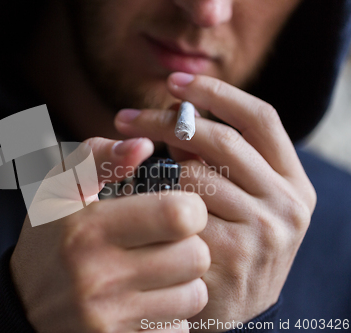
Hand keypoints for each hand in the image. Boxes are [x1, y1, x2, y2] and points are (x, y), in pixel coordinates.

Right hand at [11, 137, 210, 332]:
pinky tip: (147, 301)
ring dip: (184, 281)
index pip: (178, 214)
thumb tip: (143, 145)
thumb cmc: (49, 239)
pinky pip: (179, 328)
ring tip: (159, 273)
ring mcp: (109, 318)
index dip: (190, 208)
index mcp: (88, 228)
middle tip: (168, 243)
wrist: (21, 307)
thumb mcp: (59, 189)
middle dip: (190, 245)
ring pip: (194, 295)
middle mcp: (99, 276)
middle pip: (195, 256)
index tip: (177, 211)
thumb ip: (98, 157)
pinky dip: (171, 314)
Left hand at [114, 73, 316, 330]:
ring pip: (193, 176)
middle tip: (126, 118)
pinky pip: (179, 213)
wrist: (230, 307)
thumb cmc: (229, 242)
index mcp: (292, 181)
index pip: (260, 119)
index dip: (217, 93)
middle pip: (222, 140)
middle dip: (166, 122)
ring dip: (158, 172)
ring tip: (142, 182)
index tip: (175, 81)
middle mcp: (287, 204)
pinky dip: (153, 206)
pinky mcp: (232, 258)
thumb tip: (174, 112)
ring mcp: (264, 233)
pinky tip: (143, 213)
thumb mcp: (242, 199)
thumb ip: (220, 159)